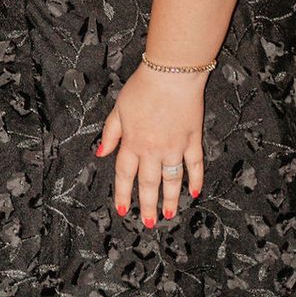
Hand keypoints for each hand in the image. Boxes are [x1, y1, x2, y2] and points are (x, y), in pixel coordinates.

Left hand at [96, 65, 204, 228]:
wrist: (171, 74)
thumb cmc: (143, 87)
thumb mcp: (118, 109)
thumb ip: (110, 133)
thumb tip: (100, 153)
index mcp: (132, 142)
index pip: (125, 174)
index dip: (123, 194)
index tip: (123, 210)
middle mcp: (152, 149)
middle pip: (148, 183)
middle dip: (147, 205)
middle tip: (149, 222)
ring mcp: (174, 147)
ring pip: (172, 180)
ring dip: (170, 199)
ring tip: (169, 215)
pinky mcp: (192, 140)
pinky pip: (194, 165)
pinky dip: (195, 179)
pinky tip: (194, 192)